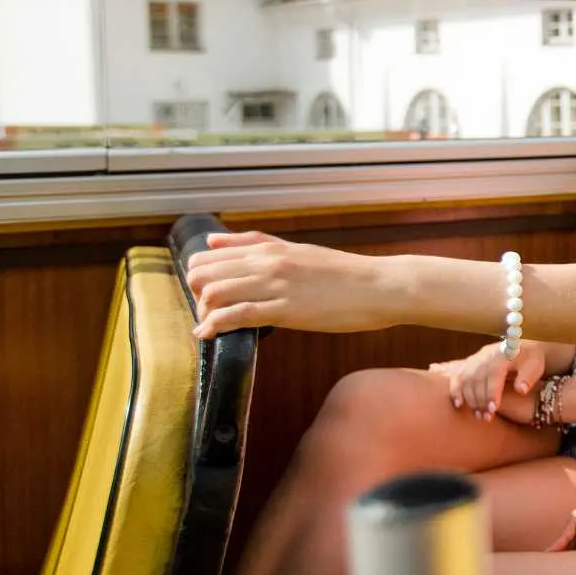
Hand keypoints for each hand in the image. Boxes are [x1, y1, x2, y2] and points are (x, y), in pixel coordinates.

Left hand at [186, 232, 395, 338]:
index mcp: (268, 248)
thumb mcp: (297, 250)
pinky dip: (214, 326)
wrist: (380, 286)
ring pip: (214, 293)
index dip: (200, 278)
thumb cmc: (344, 274)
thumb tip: (213, 239)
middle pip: (202, 274)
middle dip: (196, 296)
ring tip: (213, 326)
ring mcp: (275, 285)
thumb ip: (255, 243)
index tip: (209, 294)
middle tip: (210, 312)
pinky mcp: (286, 310)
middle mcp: (266, 262)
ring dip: (204, 314)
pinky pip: (236, 315)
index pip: (207, 255)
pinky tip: (209, 335)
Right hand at [429, 341, 547, 420]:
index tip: (493, 410)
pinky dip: (455, 391)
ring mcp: (475, 358)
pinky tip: (458, 405)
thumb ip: (529, 377)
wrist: (521, 347)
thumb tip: (521, 390)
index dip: (492, 393)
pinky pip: (457, 377)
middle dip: (480, 400)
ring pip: (465, 379)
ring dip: (469, 399)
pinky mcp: (468, 363)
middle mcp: (486, 355)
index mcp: (503, 354)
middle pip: (477, 379)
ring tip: (477, 416)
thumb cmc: (530, 360)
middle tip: (486, 418)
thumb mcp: (536, 366)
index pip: (494, 374)